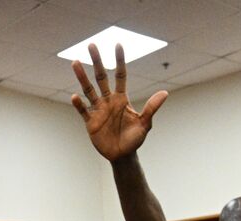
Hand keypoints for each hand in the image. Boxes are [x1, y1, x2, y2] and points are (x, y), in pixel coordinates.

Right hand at [72, 43, 167, 162]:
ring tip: (75, 62)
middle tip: (92, 45)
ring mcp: (98, 111)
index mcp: (122, 99)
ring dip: (82, 77)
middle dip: (97, 61)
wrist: (123, 156)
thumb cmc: (135, 139)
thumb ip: (152, 108)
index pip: (120, 75)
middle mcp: (108, 101)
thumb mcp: (145, 123)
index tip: (118, 45)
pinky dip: (79, 104)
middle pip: (101, 77)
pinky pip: (83, 111)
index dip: (119, 60)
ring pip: (89, 90)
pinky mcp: (91, 122)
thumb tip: (165, 93)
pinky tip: (75, 96)